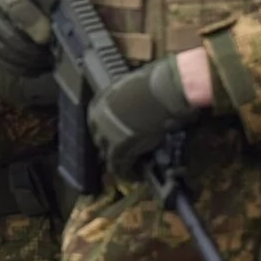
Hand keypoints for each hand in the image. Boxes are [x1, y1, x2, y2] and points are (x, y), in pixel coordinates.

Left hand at [88, 55, 197, 177]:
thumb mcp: (131, 91)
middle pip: (100, 139)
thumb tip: (135, 109)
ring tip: (128, 169)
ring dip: (118, 162)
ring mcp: (106, 133)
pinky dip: (127, 173)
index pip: (97, 124)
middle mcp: (98, 119)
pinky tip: (135, 176)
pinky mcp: (119, 148)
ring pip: (108, 155)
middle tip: (123, 154)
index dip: (108, 133)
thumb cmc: (153, 84)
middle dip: (110, 147)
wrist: (162, 91)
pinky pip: (119, 166)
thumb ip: (127, 103)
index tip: (116, 138)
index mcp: (99, 103)